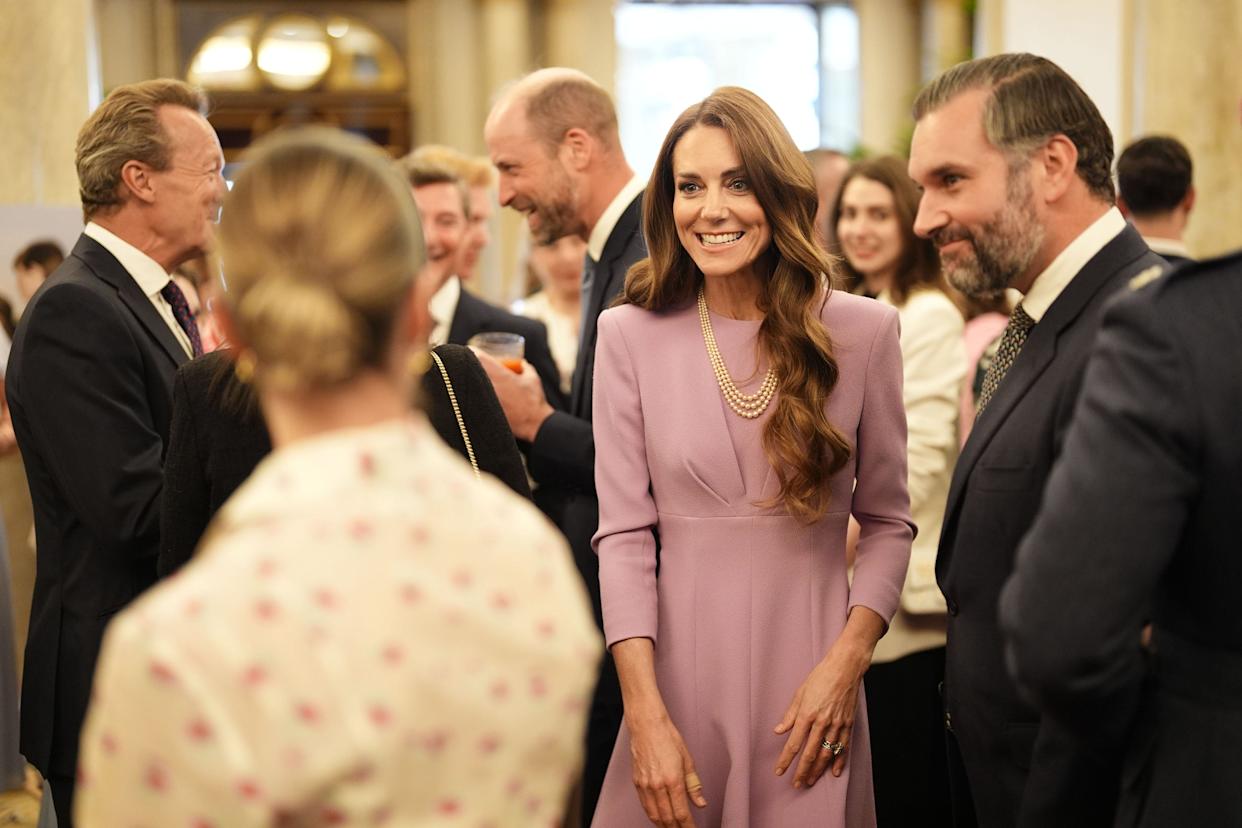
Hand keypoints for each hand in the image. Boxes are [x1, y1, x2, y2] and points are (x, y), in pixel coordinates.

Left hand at [473, 349, 553, 440]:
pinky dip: (472, 396)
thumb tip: (521, 362)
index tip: (471, 350)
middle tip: (468, 364)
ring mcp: (484, 399)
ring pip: (468, 384)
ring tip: (469, 380)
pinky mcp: (483, 412)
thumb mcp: (532, 379)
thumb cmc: (534, 400)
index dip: (472, 351)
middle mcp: (489, 385)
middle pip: (469, 369)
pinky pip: (472, 400)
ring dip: (468, 380)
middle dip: (467, 365)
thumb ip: (525, 367)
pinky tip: (475, 397)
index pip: (477, 356)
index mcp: (499, 374)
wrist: (534, 424)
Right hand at [627, 713, 706, 826]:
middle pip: (667, 818)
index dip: (688, 826)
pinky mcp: (637, 782)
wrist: (646, 725)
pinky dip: (652, 815)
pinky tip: (658, 818)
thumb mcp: (687, 759)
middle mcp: (658, 785)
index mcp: (673, 779)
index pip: (682, 813)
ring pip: (654, 815)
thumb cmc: (667, 736)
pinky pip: (645, 805)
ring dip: (664, 825)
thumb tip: (701, 803)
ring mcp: (645, 785)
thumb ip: (694, 785)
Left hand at [773, 639, 869, 787]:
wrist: (845, 668)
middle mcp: (822, 722)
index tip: (779, 771)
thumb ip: (790, 714)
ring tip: (811, 781)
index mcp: (807, 714)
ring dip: (818, 770)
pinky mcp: (848, 724)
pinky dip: (839, 761)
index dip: (785, 760)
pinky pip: (843, 747)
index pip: (794, 743)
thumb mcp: (800, 693)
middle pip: (810, 753)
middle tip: (796, 784)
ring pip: (827, 754)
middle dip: (802, 771)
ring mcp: (837, 724)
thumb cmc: (820, 677)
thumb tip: (778, 731)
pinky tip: (834, 772)